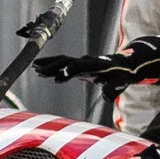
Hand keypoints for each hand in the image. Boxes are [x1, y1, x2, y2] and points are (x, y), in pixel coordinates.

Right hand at [33, 34, 159, 86]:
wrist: (125, 64)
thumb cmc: (123, 74)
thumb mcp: (122, 83)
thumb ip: (114, 90)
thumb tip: (106, 97)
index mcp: (95, 65)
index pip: (80, 66)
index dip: (69, 71)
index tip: (59, 77)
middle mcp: (85, 61)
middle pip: (66, 61)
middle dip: (53, 66)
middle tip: (38, 72)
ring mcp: (81, 62)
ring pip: (62, 61)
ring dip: (48, 64)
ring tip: (34, 68)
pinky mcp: (78, 66)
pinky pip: (62, 64)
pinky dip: (51, 66)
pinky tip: (40, 71)